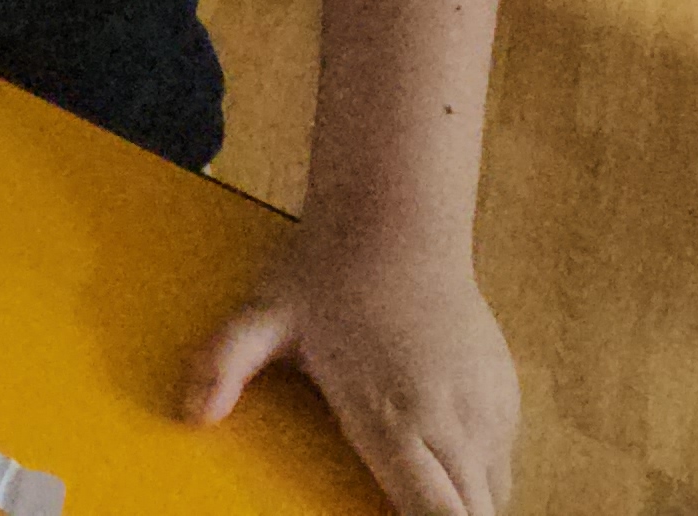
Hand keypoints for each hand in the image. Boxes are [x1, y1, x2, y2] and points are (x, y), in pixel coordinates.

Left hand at [187, 233, 516, 515]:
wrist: (397, 212)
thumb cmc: (331, 269)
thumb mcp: (264, 316)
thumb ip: (225, 364)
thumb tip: (192, 411)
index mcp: (396, 419)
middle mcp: (453, 421)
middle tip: (395, 506)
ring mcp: (488, 405)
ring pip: (496, 496)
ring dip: (464, 506)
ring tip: (417, 491)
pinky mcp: (504, 389)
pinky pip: (502, 460)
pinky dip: (478, 476)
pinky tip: (439, 458)